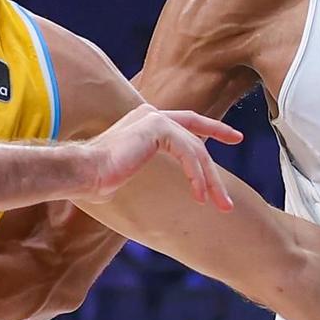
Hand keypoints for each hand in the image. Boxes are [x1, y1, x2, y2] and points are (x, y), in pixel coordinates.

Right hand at [75, 106, 242, 208]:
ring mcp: (156, 118)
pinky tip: (199, 195)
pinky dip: (196, 175)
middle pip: (196, 141)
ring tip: (219, 205)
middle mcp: (153, 114)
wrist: (83, 172)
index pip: (188, 122)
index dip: (213, 128)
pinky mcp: (157, 127)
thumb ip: (146, 165)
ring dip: (209, 181)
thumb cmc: (98, 177)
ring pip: (196, 150)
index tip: (236, 137)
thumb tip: (160, 182)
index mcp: (146, 121)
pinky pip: (188, 152)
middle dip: (214, 172)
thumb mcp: (129, 170)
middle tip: (227, 199)